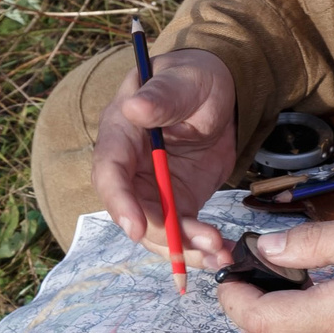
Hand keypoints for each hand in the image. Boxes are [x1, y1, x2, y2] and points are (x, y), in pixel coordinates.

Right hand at [91, 45, 239, 268]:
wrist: (218, 94)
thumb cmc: (193, 79)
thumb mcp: (182, 81)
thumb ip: (161, 96)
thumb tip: (135, 107)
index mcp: (121, 135)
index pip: (110, 174)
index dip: (120, 203)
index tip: (136, 227)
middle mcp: (131, 169)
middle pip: (135, 212)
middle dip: (164, 235)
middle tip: (201, 244)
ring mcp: (153, 190)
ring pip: (159, 230)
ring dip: (186, 248)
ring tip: (219, 253)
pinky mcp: (178, 202)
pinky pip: (183, 231)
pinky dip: (201, 247)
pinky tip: (223, 253)